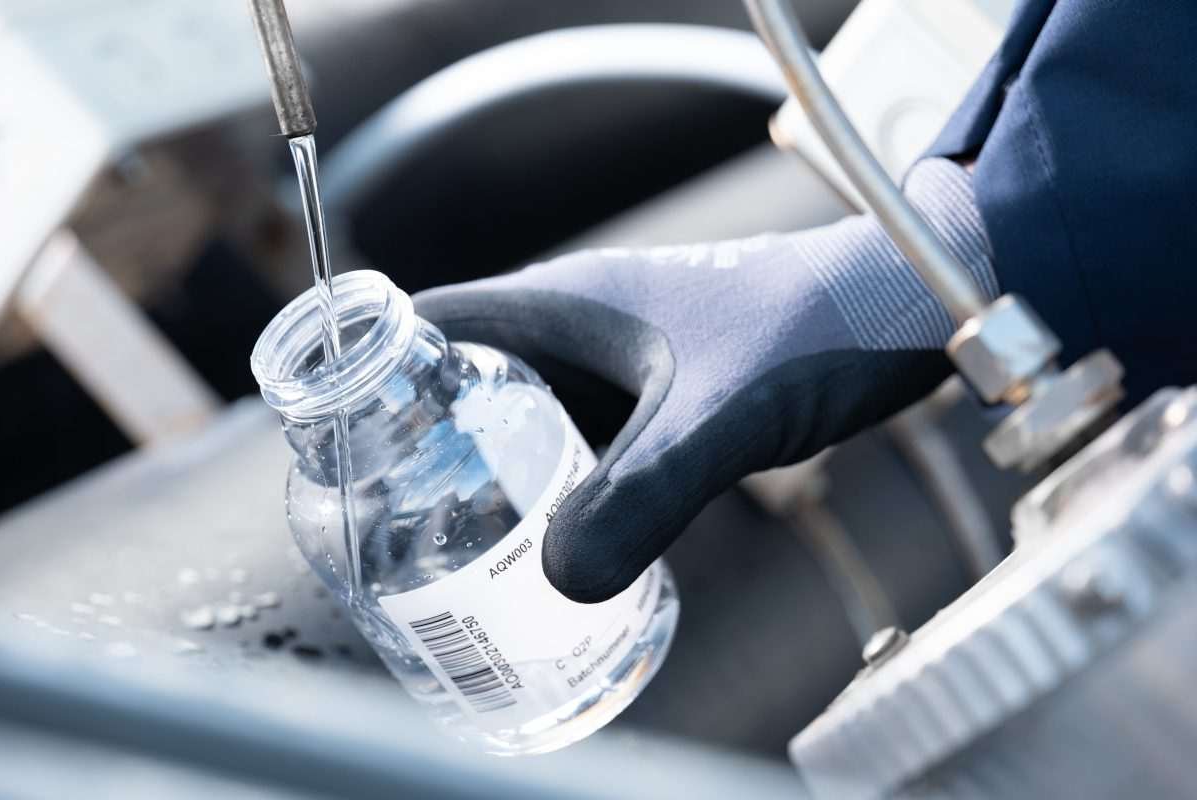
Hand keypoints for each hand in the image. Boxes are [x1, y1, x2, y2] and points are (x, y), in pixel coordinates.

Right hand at [414, 158, 996, 601]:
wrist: (902, 307)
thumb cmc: (816, 326)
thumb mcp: (719, 415)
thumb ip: (645, 493)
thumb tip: (562, 582)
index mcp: (560, 302)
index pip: (424, 323)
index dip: (368, 375)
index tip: (336, 448)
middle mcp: (576, 326)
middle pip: (460, 381)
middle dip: (418, 449)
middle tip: (389, 529)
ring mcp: (620, 360)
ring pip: (523, 417)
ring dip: (490, 475)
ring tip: (457, 553)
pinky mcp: (660, 394)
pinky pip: (583, 443)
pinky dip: (560, 488)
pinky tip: (562, 546)